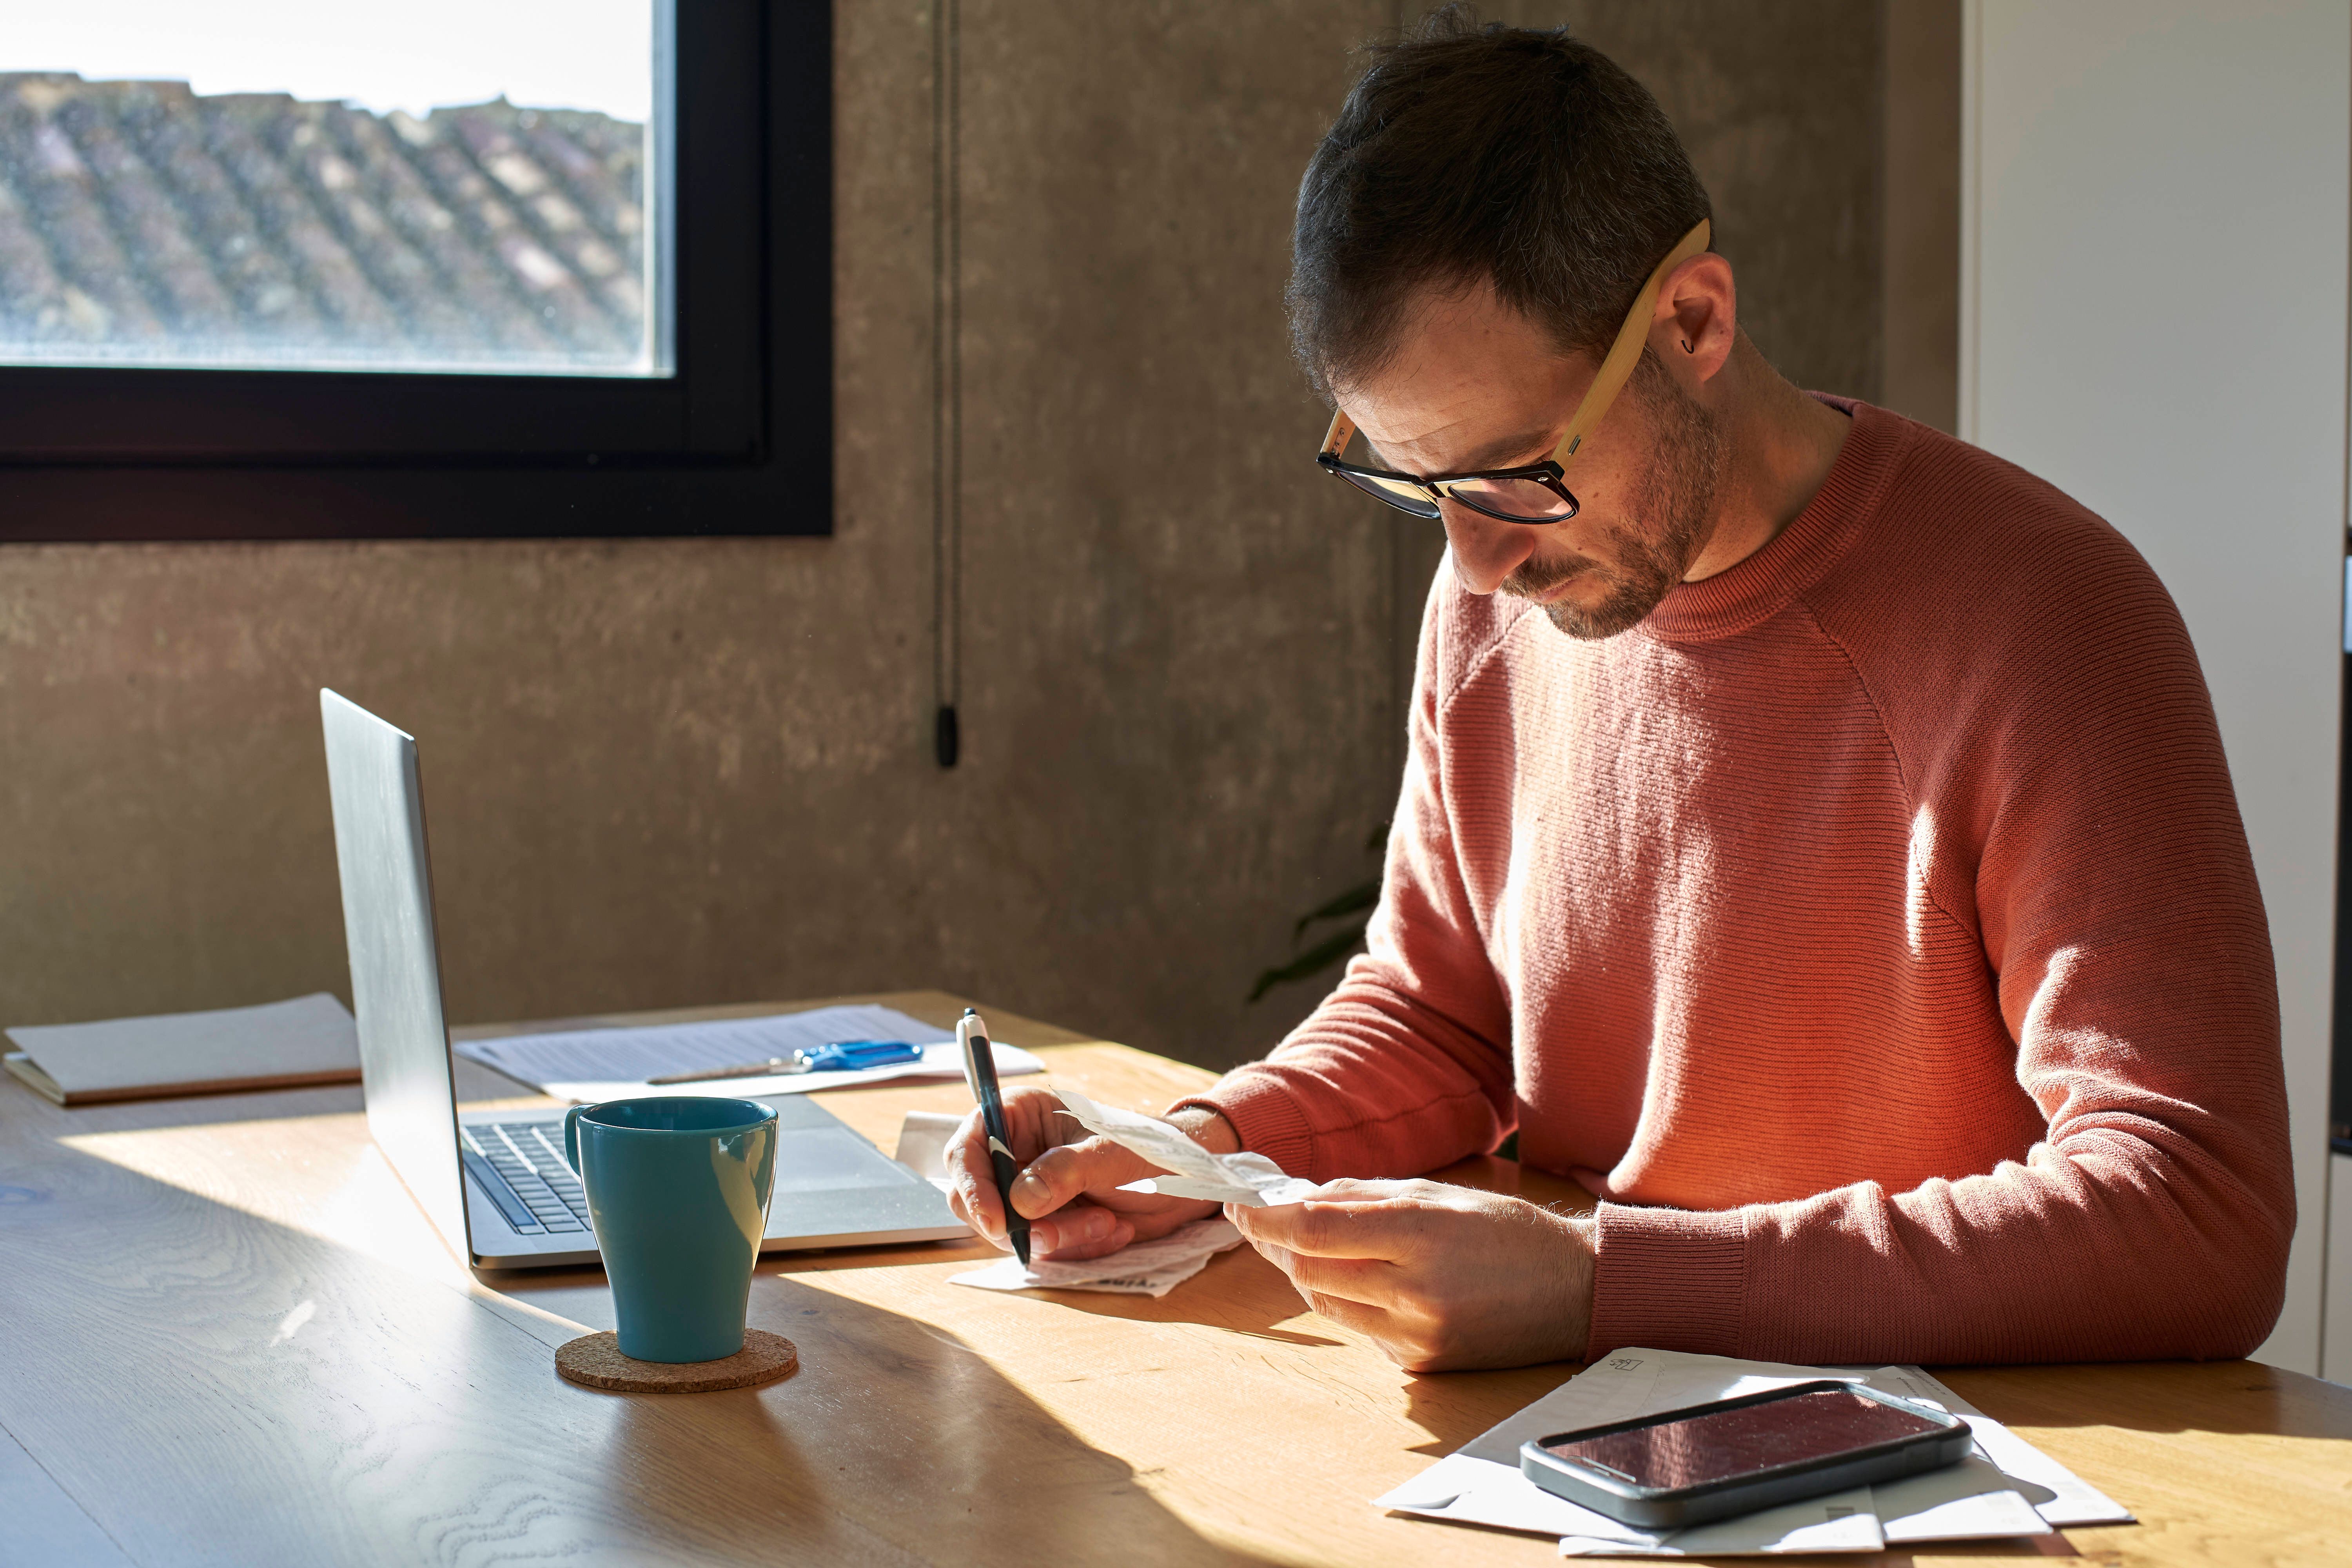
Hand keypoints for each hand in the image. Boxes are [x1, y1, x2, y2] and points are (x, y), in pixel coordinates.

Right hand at [943, 1086, 1238, 1261]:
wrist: (1188, 1182)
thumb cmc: (1152, 1149)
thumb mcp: (1112, 1154)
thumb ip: (1065, 1171)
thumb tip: (1020, 1199)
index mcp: (1021, 1115)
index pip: (967, 1148)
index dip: (971, 1185)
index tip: (996, 1220)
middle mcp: (1017, 1153)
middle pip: (978, 1199)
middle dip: (1019, 1225)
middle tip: (1058, 1235)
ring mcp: (1030, 1192)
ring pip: (1010, 1232)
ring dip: (1058, 1238)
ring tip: (1105, 1223)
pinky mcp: (1048, 1223)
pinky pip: (1040, 1250)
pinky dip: (1075, 1248)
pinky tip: (1110, 1230)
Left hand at [1229, 1179, 1594, 1371]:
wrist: (1574, 1292)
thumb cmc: (1504, 1231)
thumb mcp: (1435, 1192)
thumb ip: (1359, 1196)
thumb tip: (1293, 1198)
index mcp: (1418, 1234)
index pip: (1313, 1229)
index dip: (1265, 1218)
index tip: (1239, 1204)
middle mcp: (1413, 1291)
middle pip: (1308, 1269)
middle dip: (1279, 1243)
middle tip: (1265, 1221)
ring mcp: (1416, 1335)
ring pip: (1325, 1302)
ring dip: (1309, 1272)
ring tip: (1317, 1245)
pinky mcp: (1420, 1365)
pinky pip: (1359, 1329)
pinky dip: (1350, 1301)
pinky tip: (1373, 1281)